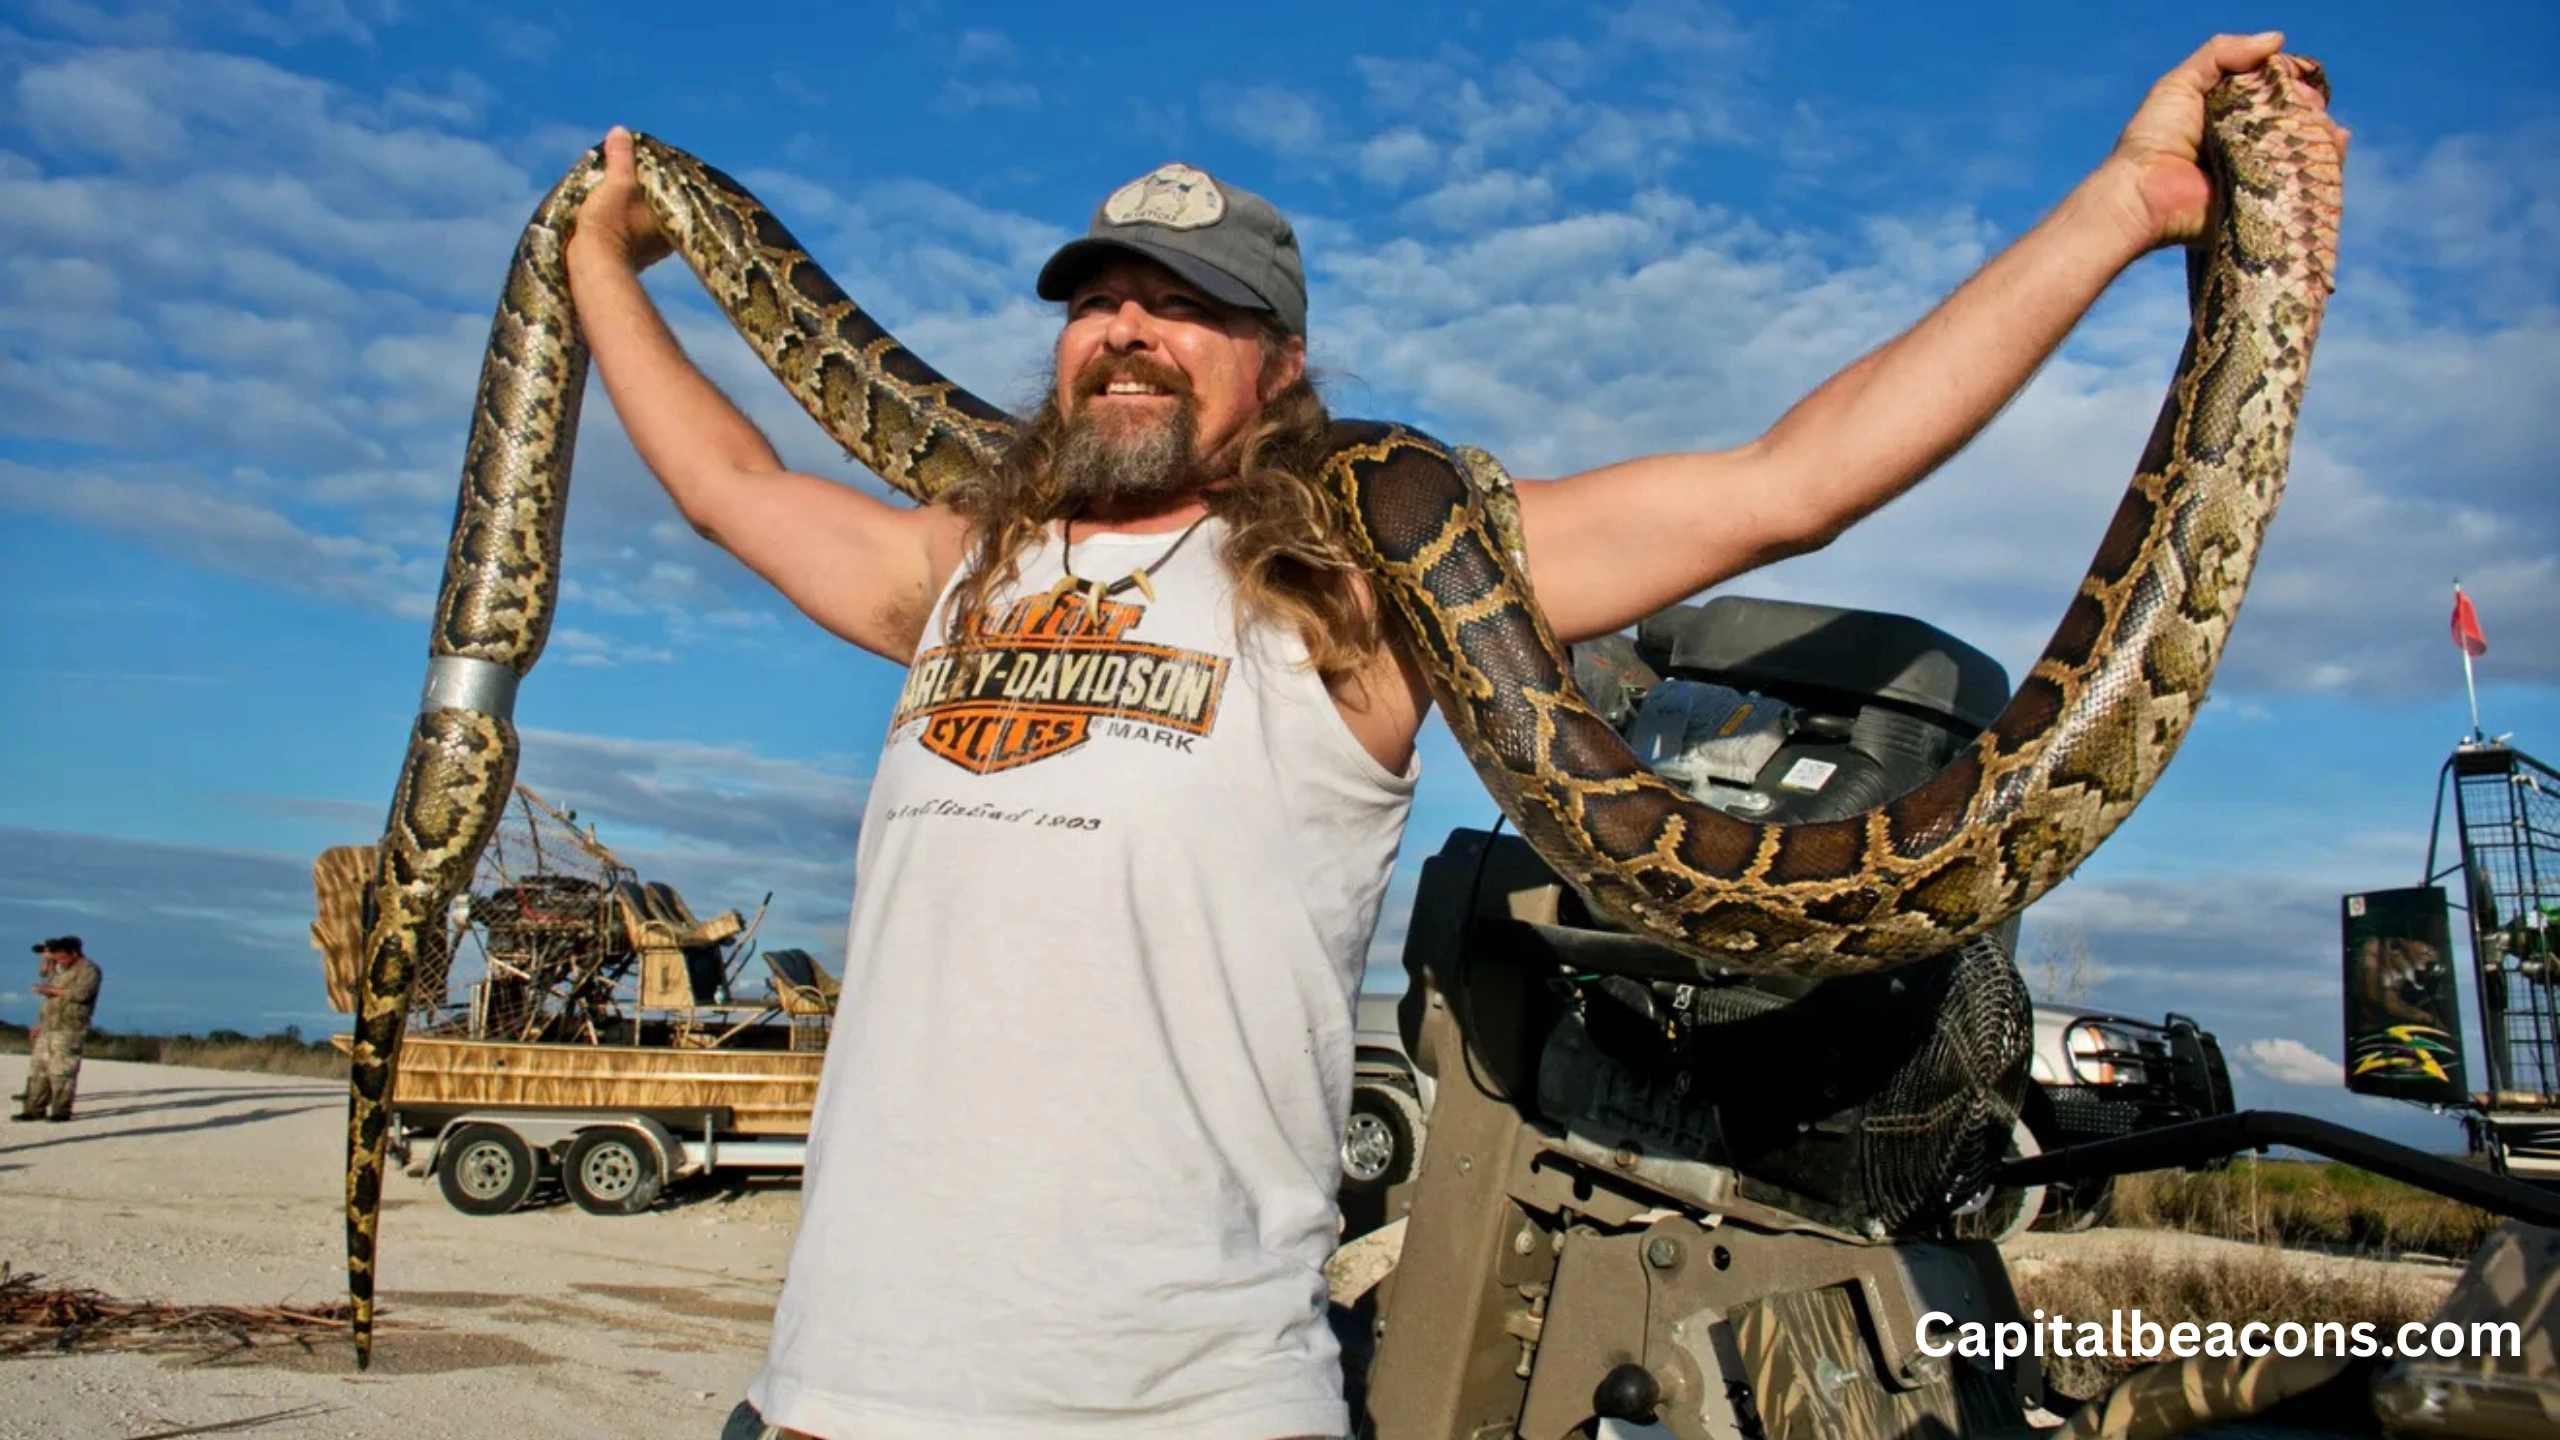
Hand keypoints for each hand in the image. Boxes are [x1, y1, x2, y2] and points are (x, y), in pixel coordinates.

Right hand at [570, 126, 671, 271]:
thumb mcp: (618, 183)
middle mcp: (666, 236)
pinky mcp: (631, 255)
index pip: (675, 191)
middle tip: (637, 169)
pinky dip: (625, 216)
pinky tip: (613, 205)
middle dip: (649, 188)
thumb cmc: (611, 223)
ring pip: (645, 216)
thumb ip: (621, 157)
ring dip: (635, 203)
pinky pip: (632, 228)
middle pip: (660, 203)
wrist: (592, 262)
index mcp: (672, 219)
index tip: (655, 159)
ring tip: (622, 183)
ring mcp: (650, 248)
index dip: (666, 175)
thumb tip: (621, 131)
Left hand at [2106, 33, 2350, 250]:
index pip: (2273, 92)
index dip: (2290, 80)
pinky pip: (2306, 181)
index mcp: (2229, 115)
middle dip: (2309, 105)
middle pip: (2296, 117)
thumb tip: (2277, 39)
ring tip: (2317, 122)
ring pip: (2307, 146)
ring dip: (2322, 129)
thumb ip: (2221, 54)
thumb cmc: (2153, 139)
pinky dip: (2326, 160)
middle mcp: (2248, 143)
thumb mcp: (2180, 85)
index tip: (2294, 75)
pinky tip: (2334, 143)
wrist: (2142, 194)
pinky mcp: (2266, 199)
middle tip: (2305, 103)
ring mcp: (2260, 172)